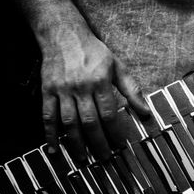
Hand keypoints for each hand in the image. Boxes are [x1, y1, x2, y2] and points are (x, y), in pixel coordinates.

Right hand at [40, 22, 148, 161]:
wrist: (64, 35)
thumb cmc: (94, 52)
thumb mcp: (118, 66)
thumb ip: (132, 90)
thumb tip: (146, 111)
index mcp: (100, 82)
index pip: (109, 113)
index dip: (115, 132)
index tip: (119, 145)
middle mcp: (81, 87)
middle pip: (90, 121)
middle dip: (98, 143)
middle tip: (103, 158)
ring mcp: (62, 90)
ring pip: (69, 122)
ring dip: (76, 143)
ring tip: (83, 158)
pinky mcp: (48, 91)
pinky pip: (48, 116)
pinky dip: (50, 133)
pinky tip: (54, 148)